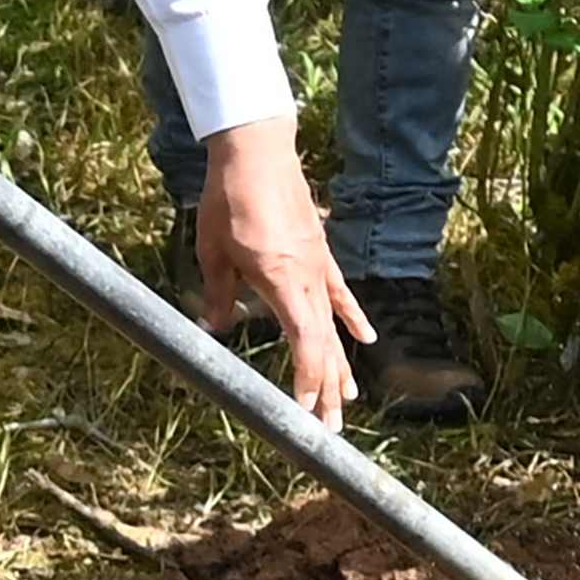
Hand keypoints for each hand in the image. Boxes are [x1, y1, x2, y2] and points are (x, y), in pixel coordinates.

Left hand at [193, 122, 367, 427]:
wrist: (257, 150)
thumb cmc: (230, 199)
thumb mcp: (213, 252)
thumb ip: (220, 295)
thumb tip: (215, 332)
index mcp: (282, 281)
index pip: (305, 342)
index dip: (309, 380)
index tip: (306, 412)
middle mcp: (308, 279)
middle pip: (324, 343)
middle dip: (327, 388)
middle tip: (331, 428)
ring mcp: (318, 265)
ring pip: (333, 325)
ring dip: (340, 364)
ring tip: (349, 399)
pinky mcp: (319, 252)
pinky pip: (340, 293)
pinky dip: (352, 318)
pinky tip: (367, 339)